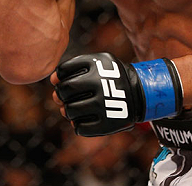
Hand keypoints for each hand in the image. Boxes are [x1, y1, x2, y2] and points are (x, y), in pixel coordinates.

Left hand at [51, 52, 182, 136]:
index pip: (63, 70)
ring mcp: (104, 105)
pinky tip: (83, 118)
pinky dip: (77, 125)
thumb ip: (73, 68)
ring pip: (69, 110)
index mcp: (96, 64)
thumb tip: (53, 82)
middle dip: (60, 94)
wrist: (138, 93)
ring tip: (72, 108)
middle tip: (63, 97)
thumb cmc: (109, 76)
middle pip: (64, 91)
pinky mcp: (107, 124)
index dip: (58, 78)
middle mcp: (100, 83)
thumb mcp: (97, 62)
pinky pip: (80, 128)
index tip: (61, 81)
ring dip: (67, 110)